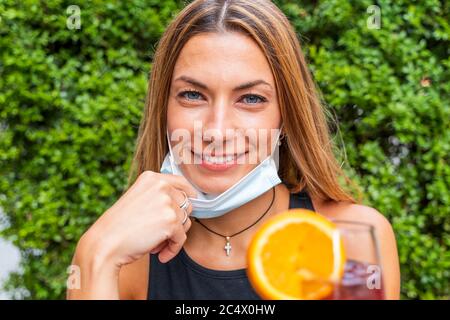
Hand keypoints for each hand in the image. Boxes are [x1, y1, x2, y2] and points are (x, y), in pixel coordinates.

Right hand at [80, 171, 197, 267]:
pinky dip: (172, 249)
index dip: (188, 195)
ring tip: (155, 244)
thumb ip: (160, 196)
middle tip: (159, 235)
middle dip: (176, 222)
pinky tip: (160, 255)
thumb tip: (191, 200)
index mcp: (152, 178)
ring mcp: (167, 202)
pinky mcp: (171, 221)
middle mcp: (161, 186)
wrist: (105, 244)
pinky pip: (181, 238)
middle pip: (186, 205)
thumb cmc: (120, 226)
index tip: (189, 206)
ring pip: (186, 222)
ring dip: (173, 237)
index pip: (182, 182)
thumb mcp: (139, 199)